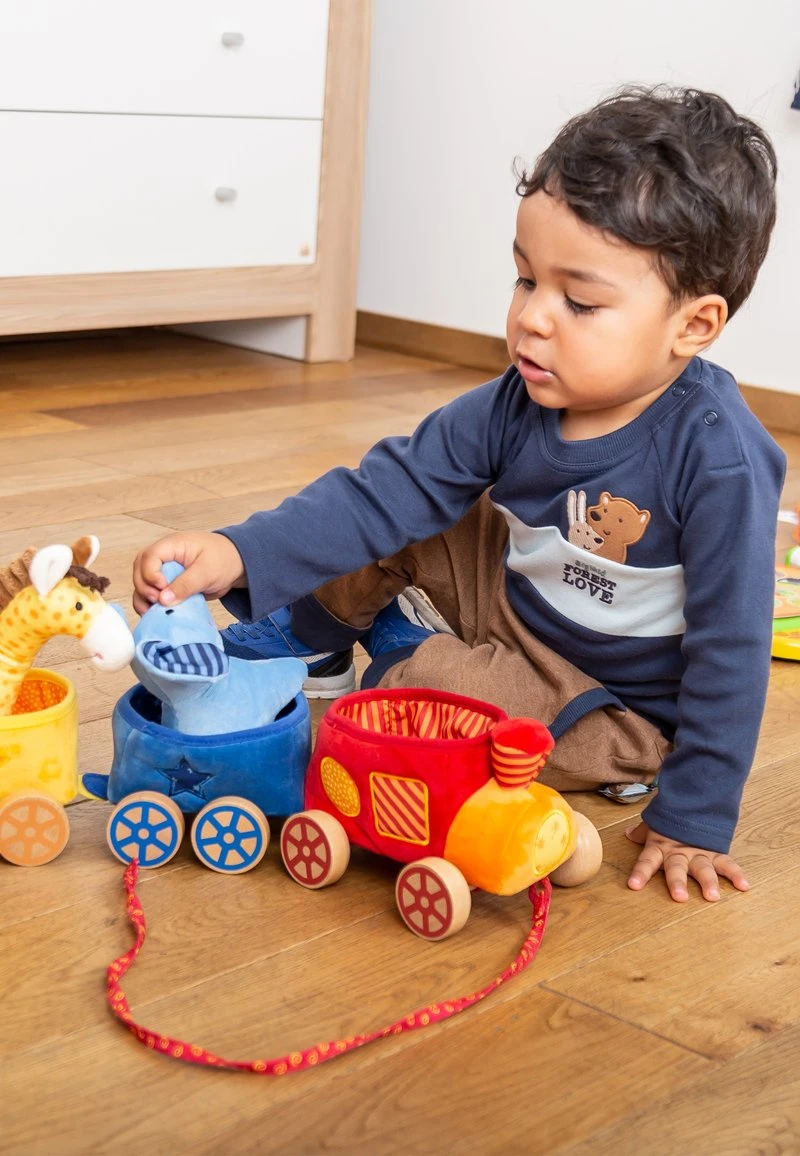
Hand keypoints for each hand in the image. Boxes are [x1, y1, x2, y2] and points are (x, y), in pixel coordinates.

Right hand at [132, 531, 245, 615]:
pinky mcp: (168, 585)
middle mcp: (163, 557)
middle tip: (158, 602)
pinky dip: (149, 604)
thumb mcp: (207, 572)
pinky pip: (151, 593)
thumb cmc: (223, 560)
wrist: (237, 565)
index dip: (150, 574)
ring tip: (152, 612)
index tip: (162, 588)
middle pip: (140, 570)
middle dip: (144, 588)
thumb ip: (185, 585)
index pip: (149, 557)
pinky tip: (154, 614)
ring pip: (142, 583)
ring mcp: (164, 571)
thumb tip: (163, 600)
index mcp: (171, 546)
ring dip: (143, 598)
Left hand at [625, 820, 748, 902]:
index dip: (641, 872)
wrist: (697, 799)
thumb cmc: (673, 818)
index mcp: (661, 846)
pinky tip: (743, 886)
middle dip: (677, 882)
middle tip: (679, 897)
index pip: (647, 860)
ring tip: (712, 896)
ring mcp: (699, 853)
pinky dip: (736, 874)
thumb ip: (643, 832)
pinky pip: (727, 863)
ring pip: (703, 869)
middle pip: (677, 868)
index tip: (634, 885)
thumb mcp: (656, 823)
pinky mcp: (716, 852)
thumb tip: (629, 834)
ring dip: (708, 882)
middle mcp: (679, 852)